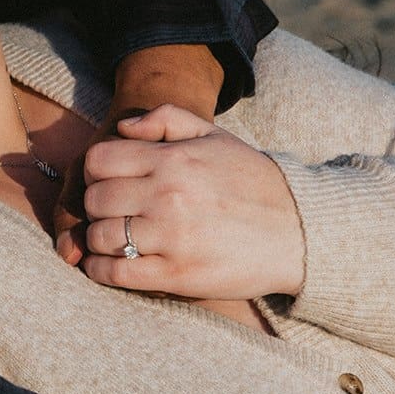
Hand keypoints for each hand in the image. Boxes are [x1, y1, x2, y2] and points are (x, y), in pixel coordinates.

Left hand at [73, 105, 305, 298]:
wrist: (300, 231)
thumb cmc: (253, 181)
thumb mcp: (215, 136)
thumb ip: (167, 118)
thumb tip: (123, 126)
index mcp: (172, 160)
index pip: (98, 160)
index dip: (95, 171)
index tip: (107, 181)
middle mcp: (167, 195)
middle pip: (94, 200)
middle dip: (96, 206)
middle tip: (110, 212)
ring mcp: (170, 237)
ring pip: (100, 237)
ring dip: (98, 239)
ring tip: (113, 238)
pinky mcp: (177, 275)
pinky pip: (116, 272)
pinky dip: (101, 270)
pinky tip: (108, 264)